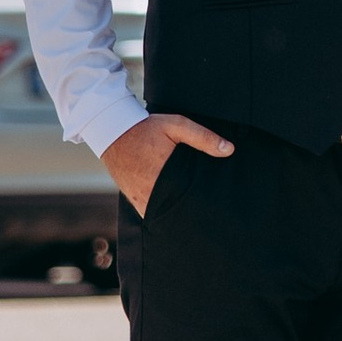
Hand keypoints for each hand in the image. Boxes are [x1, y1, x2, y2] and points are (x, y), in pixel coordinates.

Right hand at [102, 113, 231, 216]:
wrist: (112, 132)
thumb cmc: (145, 129)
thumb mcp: (176, 125)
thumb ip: (202, 137)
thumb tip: (229, 150)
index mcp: (164, 177)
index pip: (188, 201)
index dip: (202, 206)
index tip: (214, 209)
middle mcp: (150, 194)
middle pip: (177, 212)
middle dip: (191, 212)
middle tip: (207, 214)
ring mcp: (140, 199)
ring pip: (163, 215)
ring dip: (175, 213)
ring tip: (192, 212)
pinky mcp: (134, 199)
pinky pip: (151, 212)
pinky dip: (161, 211)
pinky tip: (173, 207)